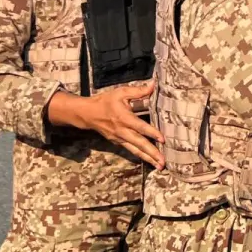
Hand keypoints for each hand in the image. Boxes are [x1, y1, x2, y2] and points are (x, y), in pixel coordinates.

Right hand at [49, 82, 165, 168]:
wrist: (88, 114)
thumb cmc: (105, 101)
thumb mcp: (121, 92)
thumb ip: (138, 91)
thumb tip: (154, 85)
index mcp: (124, 118)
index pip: (140, 127)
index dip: (152, 133)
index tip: (162, 139)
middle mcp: (122, 131)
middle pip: (139, 144)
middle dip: (152, 154)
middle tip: (163, 162)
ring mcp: (119, 139)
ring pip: (135, 150)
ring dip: (148, 159)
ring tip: (159, 167)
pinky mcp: (118, 142)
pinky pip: (131, 150)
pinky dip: (141, 156)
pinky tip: (150, 161)